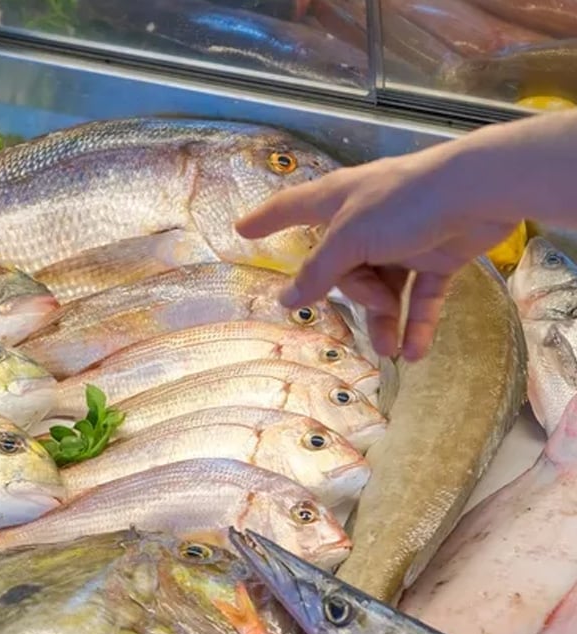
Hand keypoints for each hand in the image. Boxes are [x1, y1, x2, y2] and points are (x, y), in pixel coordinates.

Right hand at [234, 146, 515, 361]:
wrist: (480, 192)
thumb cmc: (405, 203)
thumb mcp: (351, 238)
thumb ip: (320, 271)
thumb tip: (287, 300)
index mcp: (338, 202)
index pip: (292, 208)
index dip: (267, 219)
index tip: (242, 229)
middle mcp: (366, 220)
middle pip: (344, 268)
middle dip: (358, 296)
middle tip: (374, 303)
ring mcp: (403, 238)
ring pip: (384, 288)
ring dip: (387, 321)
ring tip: (393, 350)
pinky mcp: (438, 254)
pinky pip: (421, 296)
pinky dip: (419, 323)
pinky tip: (416, 351)